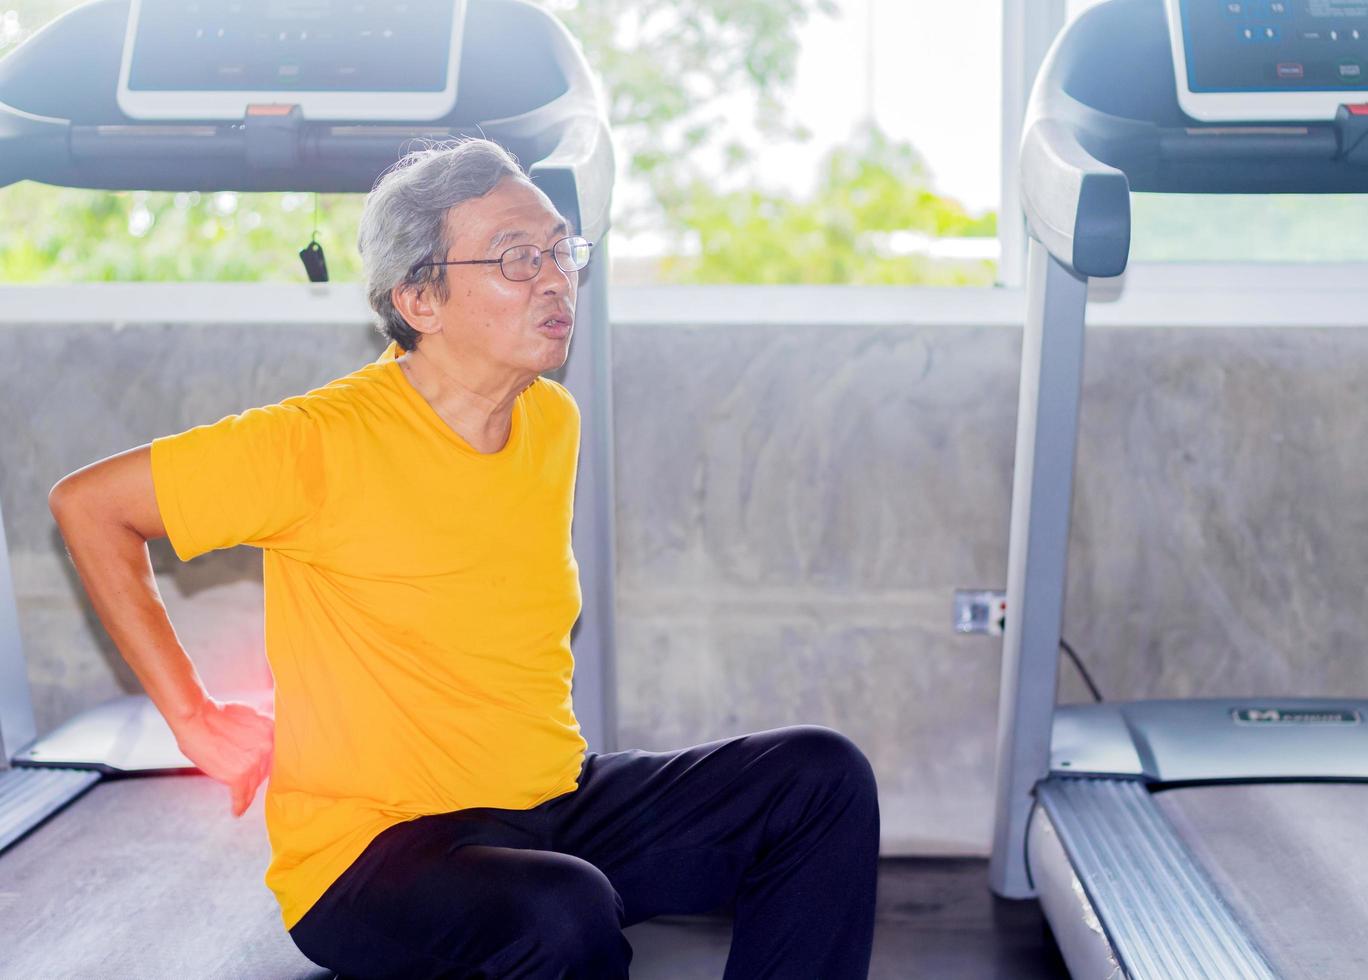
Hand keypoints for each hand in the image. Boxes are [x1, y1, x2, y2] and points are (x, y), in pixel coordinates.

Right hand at [172, 698, 274, 817]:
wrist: (198, 718)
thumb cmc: (216, 716)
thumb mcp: (248, 716)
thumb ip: (257, 731)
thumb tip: (258, 742)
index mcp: (271, 729)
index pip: (272, 754)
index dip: (265, 764)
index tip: (261, 771)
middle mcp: (267, 746)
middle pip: (265, 770)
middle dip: (256, 777)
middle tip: (248, 784)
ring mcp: (254, 762)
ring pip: (254, 784)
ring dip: (247, 792)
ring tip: (242, 799)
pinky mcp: (239, 776)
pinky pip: (242, 796)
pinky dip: (239, 805)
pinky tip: (237, 811)